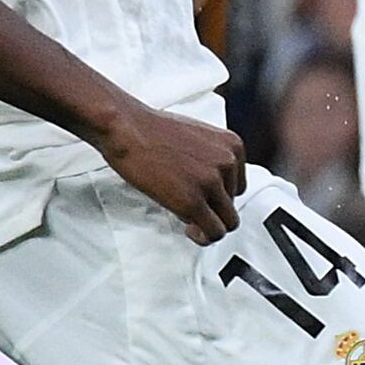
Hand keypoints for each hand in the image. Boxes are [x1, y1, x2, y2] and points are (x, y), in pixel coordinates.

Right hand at [97, 97, 246, 236]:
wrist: (126, 128)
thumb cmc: (151, 130)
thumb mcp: (196, 137)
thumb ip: (211, 159)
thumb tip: (211, 183)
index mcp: (231, 146)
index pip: (238, 184)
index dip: (218, 195)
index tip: (204, 197)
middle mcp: (227, 163)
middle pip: (233, 204)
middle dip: (214, 211)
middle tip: (196, 212)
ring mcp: (211, 183)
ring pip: (227, 223)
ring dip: (208, 225)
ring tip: (190, 220)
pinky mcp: (193, 202)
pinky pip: (213, 232)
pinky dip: (203, 237)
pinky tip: (190, 229)